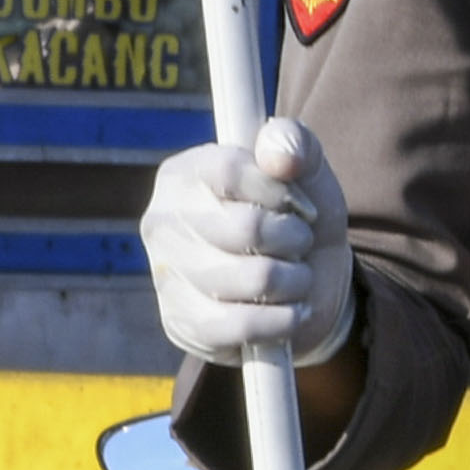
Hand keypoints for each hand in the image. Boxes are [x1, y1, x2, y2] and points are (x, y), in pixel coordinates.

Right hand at [143, 119, 352, 367]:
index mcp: (182, 175)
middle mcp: (161, 222)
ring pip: (254, 278)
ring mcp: (166, 276)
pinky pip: (241, 325)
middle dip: (295, 238)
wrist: (305, 285)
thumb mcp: (307, 172)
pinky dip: (283, 320)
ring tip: (296, 275)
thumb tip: (278, 154)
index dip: (280, 189)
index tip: (301, 203)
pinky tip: (291, 310)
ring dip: (296, 279)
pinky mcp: (182, 325)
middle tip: (299, 242)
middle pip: (247, 228)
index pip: (230, 170)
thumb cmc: (296, 217)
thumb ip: (296, 143)